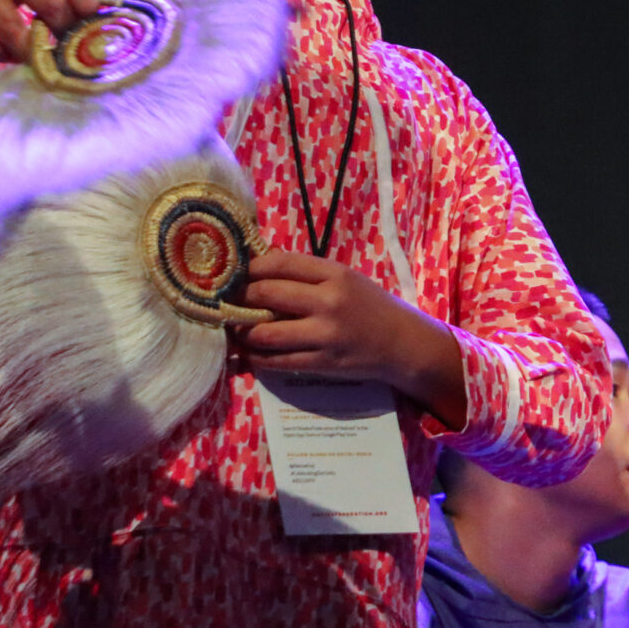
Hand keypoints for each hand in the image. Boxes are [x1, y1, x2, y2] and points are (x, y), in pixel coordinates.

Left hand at [235, 253, 466, 428]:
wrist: (402, 344)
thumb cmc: (370, 305)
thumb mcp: (344, 277)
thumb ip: (307, 271)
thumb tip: (260, 263)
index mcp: (334, 274)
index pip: (280, 263)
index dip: (250, 267)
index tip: (234, 272)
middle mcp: (328, 302)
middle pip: (266, 294)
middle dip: (239, 297)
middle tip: (226, 300)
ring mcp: (324, 336)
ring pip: (265, 333)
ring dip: (242, 331)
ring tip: (234, 328)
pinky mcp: (322, 364)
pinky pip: (277, 362)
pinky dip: (256, 357)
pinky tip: (249, 352)